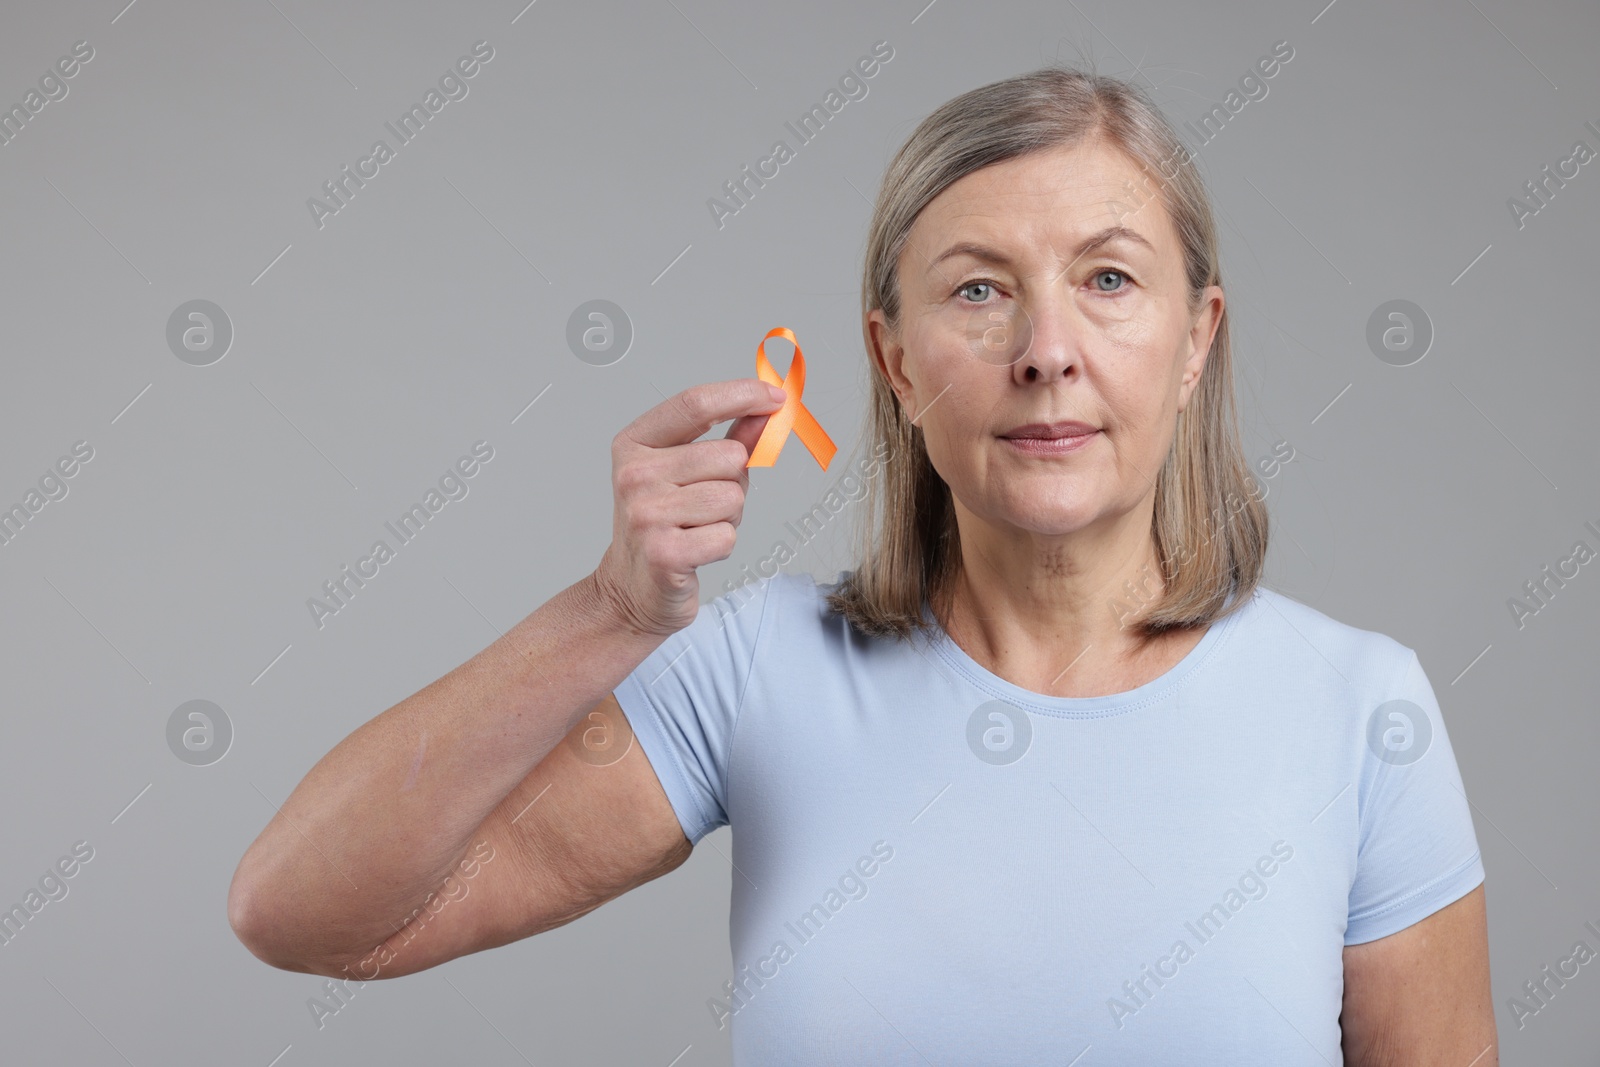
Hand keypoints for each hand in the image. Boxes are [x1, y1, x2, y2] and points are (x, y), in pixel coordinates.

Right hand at [591, 377, 787, 637]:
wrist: (631, 590)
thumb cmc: (664, 525)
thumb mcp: (686, 473)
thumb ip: (727, 439)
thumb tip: (766, 410)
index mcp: (634, 444)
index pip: (694, 404)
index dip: (742, 395)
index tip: (776, 396)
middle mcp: (633, 475)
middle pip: (728, 457)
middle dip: (734, 482)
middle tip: (706, 506)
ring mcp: (645, 514)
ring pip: (732, 498)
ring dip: (728, 518)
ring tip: (698, 529)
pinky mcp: (663, 553)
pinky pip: (727, 536)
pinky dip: (722, 546)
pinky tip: (696, 552)